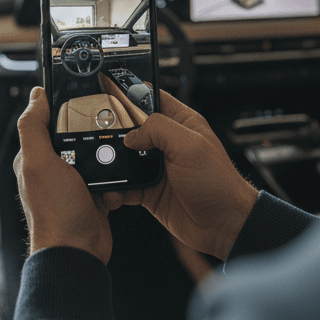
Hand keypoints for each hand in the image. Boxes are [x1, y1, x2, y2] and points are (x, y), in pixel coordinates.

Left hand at [14, 86, 112, 264]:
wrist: (77, 251)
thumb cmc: (54, 211)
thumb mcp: (38, 162)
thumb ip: (33, 128)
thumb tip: (35, 97)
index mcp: (34, 158)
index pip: (47, 122)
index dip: (62, 109)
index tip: (81, 99)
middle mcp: (52, 169)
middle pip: (76, 137)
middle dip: (92, 134)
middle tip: (105, 130)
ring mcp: (74, 184)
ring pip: (96, 157)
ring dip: (107, 159)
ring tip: (110, 162)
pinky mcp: (93, 196)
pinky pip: (110, 179)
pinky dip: (115, 183)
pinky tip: (112, 188)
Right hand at [101, 91, 257, 260]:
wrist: (224, 226)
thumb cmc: (219, 184)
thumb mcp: (190, 146)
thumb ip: (158, 130)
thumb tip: (130, 134)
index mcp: (181, 124)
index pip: (151, 98)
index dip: (130, 94)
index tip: (107, 94)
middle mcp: (166, 144)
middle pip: (130, 128)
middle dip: (111, 132)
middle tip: (95, 134)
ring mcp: (155, 167)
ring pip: (122, 158)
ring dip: (109, 163)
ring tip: (99, 165)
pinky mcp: (148, 190)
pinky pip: (123, 185)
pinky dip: (113, 189)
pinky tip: (111, 192)